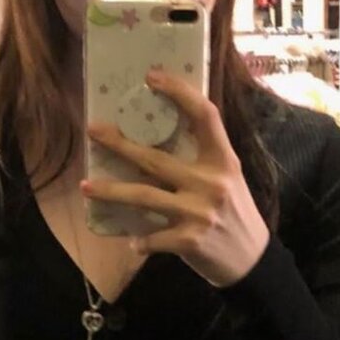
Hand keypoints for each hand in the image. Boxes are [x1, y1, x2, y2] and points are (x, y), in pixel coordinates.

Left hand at [82, 68, 269, 287]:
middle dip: (120, 144)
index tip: (151, 77)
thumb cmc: (236, 215)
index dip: (179, 92)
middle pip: (155, 159)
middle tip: (93, 131)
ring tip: (86, 186)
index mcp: (223, 161)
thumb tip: (161, 138)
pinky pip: (152, 238)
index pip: (204, 115)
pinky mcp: (189, 241)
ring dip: (110, 192)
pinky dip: (139, 241)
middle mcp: (211, 183)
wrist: (253, 262)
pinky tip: (132, 241)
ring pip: (143, 197)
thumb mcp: (229, 179)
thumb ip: (203, 160)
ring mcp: (199, 212)